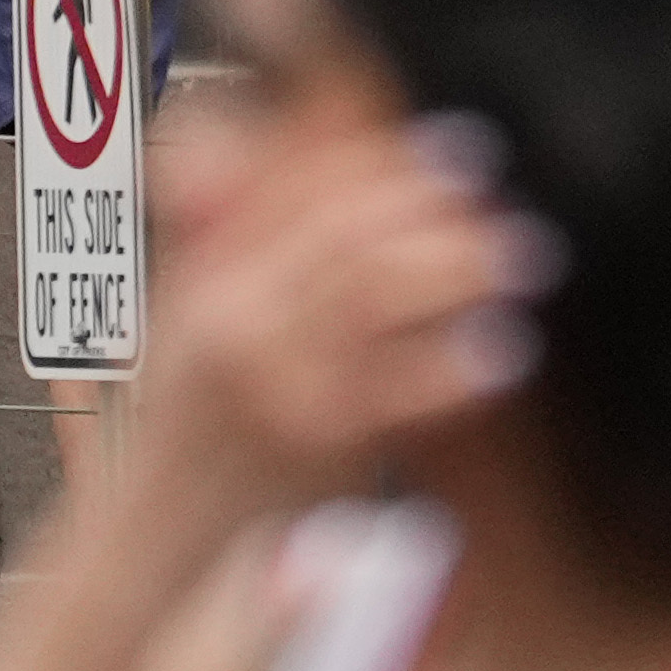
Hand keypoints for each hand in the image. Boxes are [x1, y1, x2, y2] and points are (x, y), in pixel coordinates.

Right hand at [138, 103, 541, 517]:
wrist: (155, 530)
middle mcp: (231, 316)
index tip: (454, 155)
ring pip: (373, 287)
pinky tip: (499, 352)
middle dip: (433, 207)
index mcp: (208, 277)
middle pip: (345, 231)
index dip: (390, 166)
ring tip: (515, 260)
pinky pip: (397, 386)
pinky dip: (455, 364)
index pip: (305, 192)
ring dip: (457, 266)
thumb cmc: (194, 427)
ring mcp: (270, 377)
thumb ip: (255, 236)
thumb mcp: (205, 318)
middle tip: (497, 205)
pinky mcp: (310, 440)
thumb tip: (332, 139)